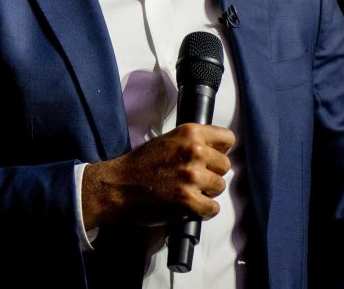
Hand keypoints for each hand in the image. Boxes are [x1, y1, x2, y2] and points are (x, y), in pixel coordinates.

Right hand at [81, 123, 233, 228]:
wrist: (116, 186)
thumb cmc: (139, 165)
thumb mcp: (166, 141)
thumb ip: (192, 142)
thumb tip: (217, 151)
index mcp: (189, 133)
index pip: (227, 138)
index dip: (220, 150)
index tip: (212, 157)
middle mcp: (193, 152)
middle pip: (225, 165)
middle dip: (212, 173)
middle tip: (193, 179)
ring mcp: (191, 177)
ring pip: (220, 187)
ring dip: (207, 193)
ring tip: (187, 192)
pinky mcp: (188, 201)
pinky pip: (213, 209)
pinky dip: (203, 211)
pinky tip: (188, 206)